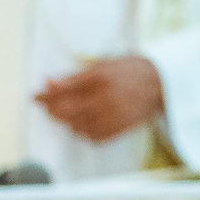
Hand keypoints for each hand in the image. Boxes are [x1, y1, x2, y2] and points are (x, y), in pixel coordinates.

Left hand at [34, 55, 164, 142]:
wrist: (163, 83)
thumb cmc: (133, 69)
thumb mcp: (104, 63)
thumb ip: (76, 75)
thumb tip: (50, 82)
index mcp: (100, 78)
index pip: (63, 89)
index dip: (46, 94)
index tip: (36, 95)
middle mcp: (104, 99)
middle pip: (66, 110)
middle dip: (51, 109)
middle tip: (46, 105)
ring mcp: (111, 116)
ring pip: (75, 126)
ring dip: (65, 121)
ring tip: (64, 113)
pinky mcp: (118, 129)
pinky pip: (91, 137)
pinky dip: (82, 132)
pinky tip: (81, 124)